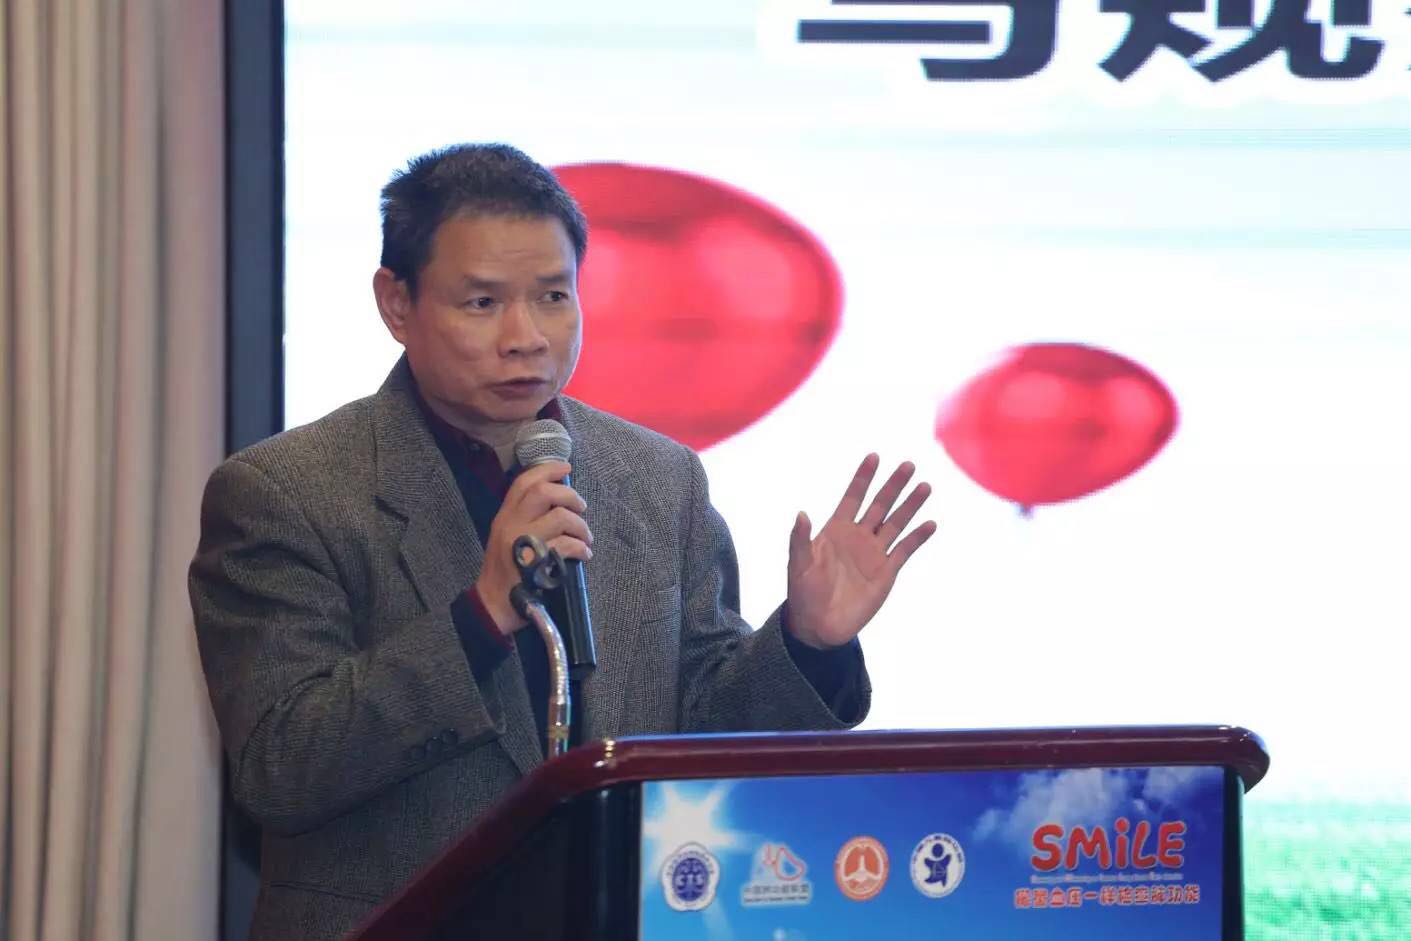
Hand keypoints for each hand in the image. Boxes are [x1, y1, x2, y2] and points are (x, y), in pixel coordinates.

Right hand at [475, 461, 591, 634]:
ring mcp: (522, 542)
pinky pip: (567, 545)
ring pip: (560, 517)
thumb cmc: (505, 570)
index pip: (523, 482)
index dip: (547, 470)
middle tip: (581, 507)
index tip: (566, 468)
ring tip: (586, 537)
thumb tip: (558, 499)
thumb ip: (525, 516)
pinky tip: (584, 553)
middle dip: (570, 495)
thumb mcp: (506, 536)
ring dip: (581, 526)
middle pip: (543, 492)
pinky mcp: (535, 562)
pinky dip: (582, 547)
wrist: (494, 603)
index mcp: (504, 516)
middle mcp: (511, 524)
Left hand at [786, 454, 936, 649]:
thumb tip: (801, 513)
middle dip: (893, 485)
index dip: (862, 478)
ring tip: (924, 486)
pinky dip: (917, 537)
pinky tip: (930, 524)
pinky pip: (905, 550)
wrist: (819, 624)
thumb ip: (800, 540)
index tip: (873, 457)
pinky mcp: (886, 572)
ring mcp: (874, 553)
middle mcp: (858, 536)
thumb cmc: (803, 592)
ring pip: (895, 523)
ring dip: (910, 505)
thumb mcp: (798, 564)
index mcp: (836, 529)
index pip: (852, 497)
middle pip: (879, 505)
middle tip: (908, 464)